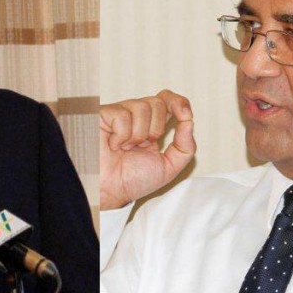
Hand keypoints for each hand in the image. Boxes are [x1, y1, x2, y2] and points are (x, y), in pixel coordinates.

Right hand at [100, 90, 195, 209]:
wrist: (108, 191)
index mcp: (152, 127)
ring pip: (142, 107)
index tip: (185, 114)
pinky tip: (113, 145)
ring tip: (126, 148)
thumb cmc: (130, 181)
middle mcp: (136, 117)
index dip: (178, 102)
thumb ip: (185, 148)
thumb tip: (189, 123)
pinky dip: (121, 136)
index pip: (168, 101)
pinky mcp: (103, 114)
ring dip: (138, 135)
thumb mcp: (168, 168)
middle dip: (156, 128)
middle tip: (143, 145)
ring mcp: (119, 114)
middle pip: (158, 103)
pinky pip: (122, 116)